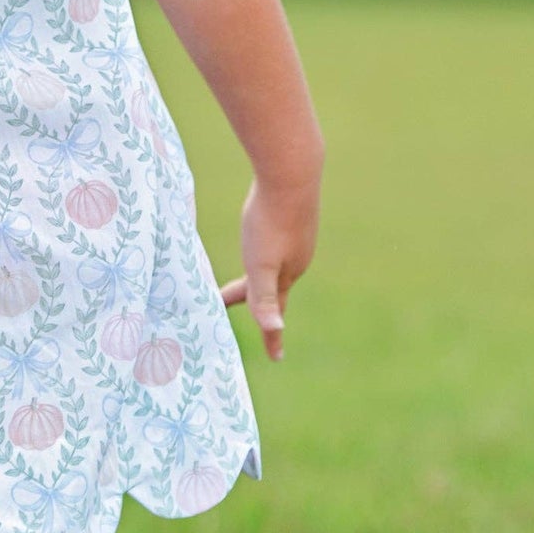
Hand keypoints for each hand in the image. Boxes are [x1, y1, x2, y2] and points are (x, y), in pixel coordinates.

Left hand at [218, 172, 319, 361]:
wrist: (292, 173)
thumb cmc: (271, 220)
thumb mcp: (260, 263)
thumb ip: (264, 297)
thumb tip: (275, 332)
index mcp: (287, 273)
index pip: (275, 313)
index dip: (271, 336)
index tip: (276, 359)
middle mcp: (296, 257)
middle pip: (272, 288)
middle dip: (256, 303)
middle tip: (236, 309)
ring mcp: (297, 236)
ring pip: (276, 263)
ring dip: (260, 276)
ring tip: (249, 280)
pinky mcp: (293, 215)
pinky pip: (277, 240)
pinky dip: (266, 250)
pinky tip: (266, 238)